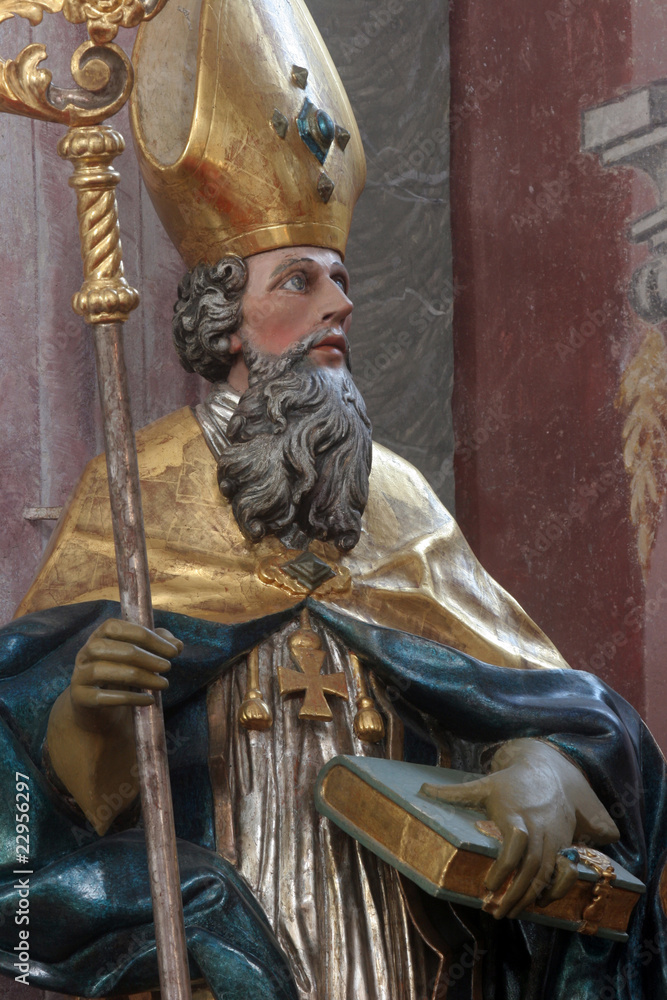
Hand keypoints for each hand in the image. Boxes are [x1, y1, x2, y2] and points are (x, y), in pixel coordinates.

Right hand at [71, 618, 182, 732]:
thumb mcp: (139, 656)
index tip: (173, 651)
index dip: (146, 637)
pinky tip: (149, 700)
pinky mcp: (80, 698)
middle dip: (144, 657)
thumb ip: (158, 644)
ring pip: (102, 670)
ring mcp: (79, 675)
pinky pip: (102, 698)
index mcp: (100, 635)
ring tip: (163, 684)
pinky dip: (128, 699)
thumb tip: (177, 645)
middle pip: (109, 647)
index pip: (117, 628)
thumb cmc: (120, 673)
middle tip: (168, 667)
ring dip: (138, 676)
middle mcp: (85, 652)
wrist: (97, 708)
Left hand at [421, 738, 618, 919]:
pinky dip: (557, 889)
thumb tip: (423, 790)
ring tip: (513, 912)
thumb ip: (455, 792)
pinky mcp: (566, 842)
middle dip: (516, 892)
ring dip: (532, 896)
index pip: (515, 843)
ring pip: (547, 872)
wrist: (547, 771)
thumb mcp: (483, 785)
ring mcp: (554, 836)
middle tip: (498, 912)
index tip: (488, 886)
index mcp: (515, 814)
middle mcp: (538, 827)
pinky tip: (540, 903)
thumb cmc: (509, 783)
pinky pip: (566, 870)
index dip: (504, 867)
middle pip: (532, 865)